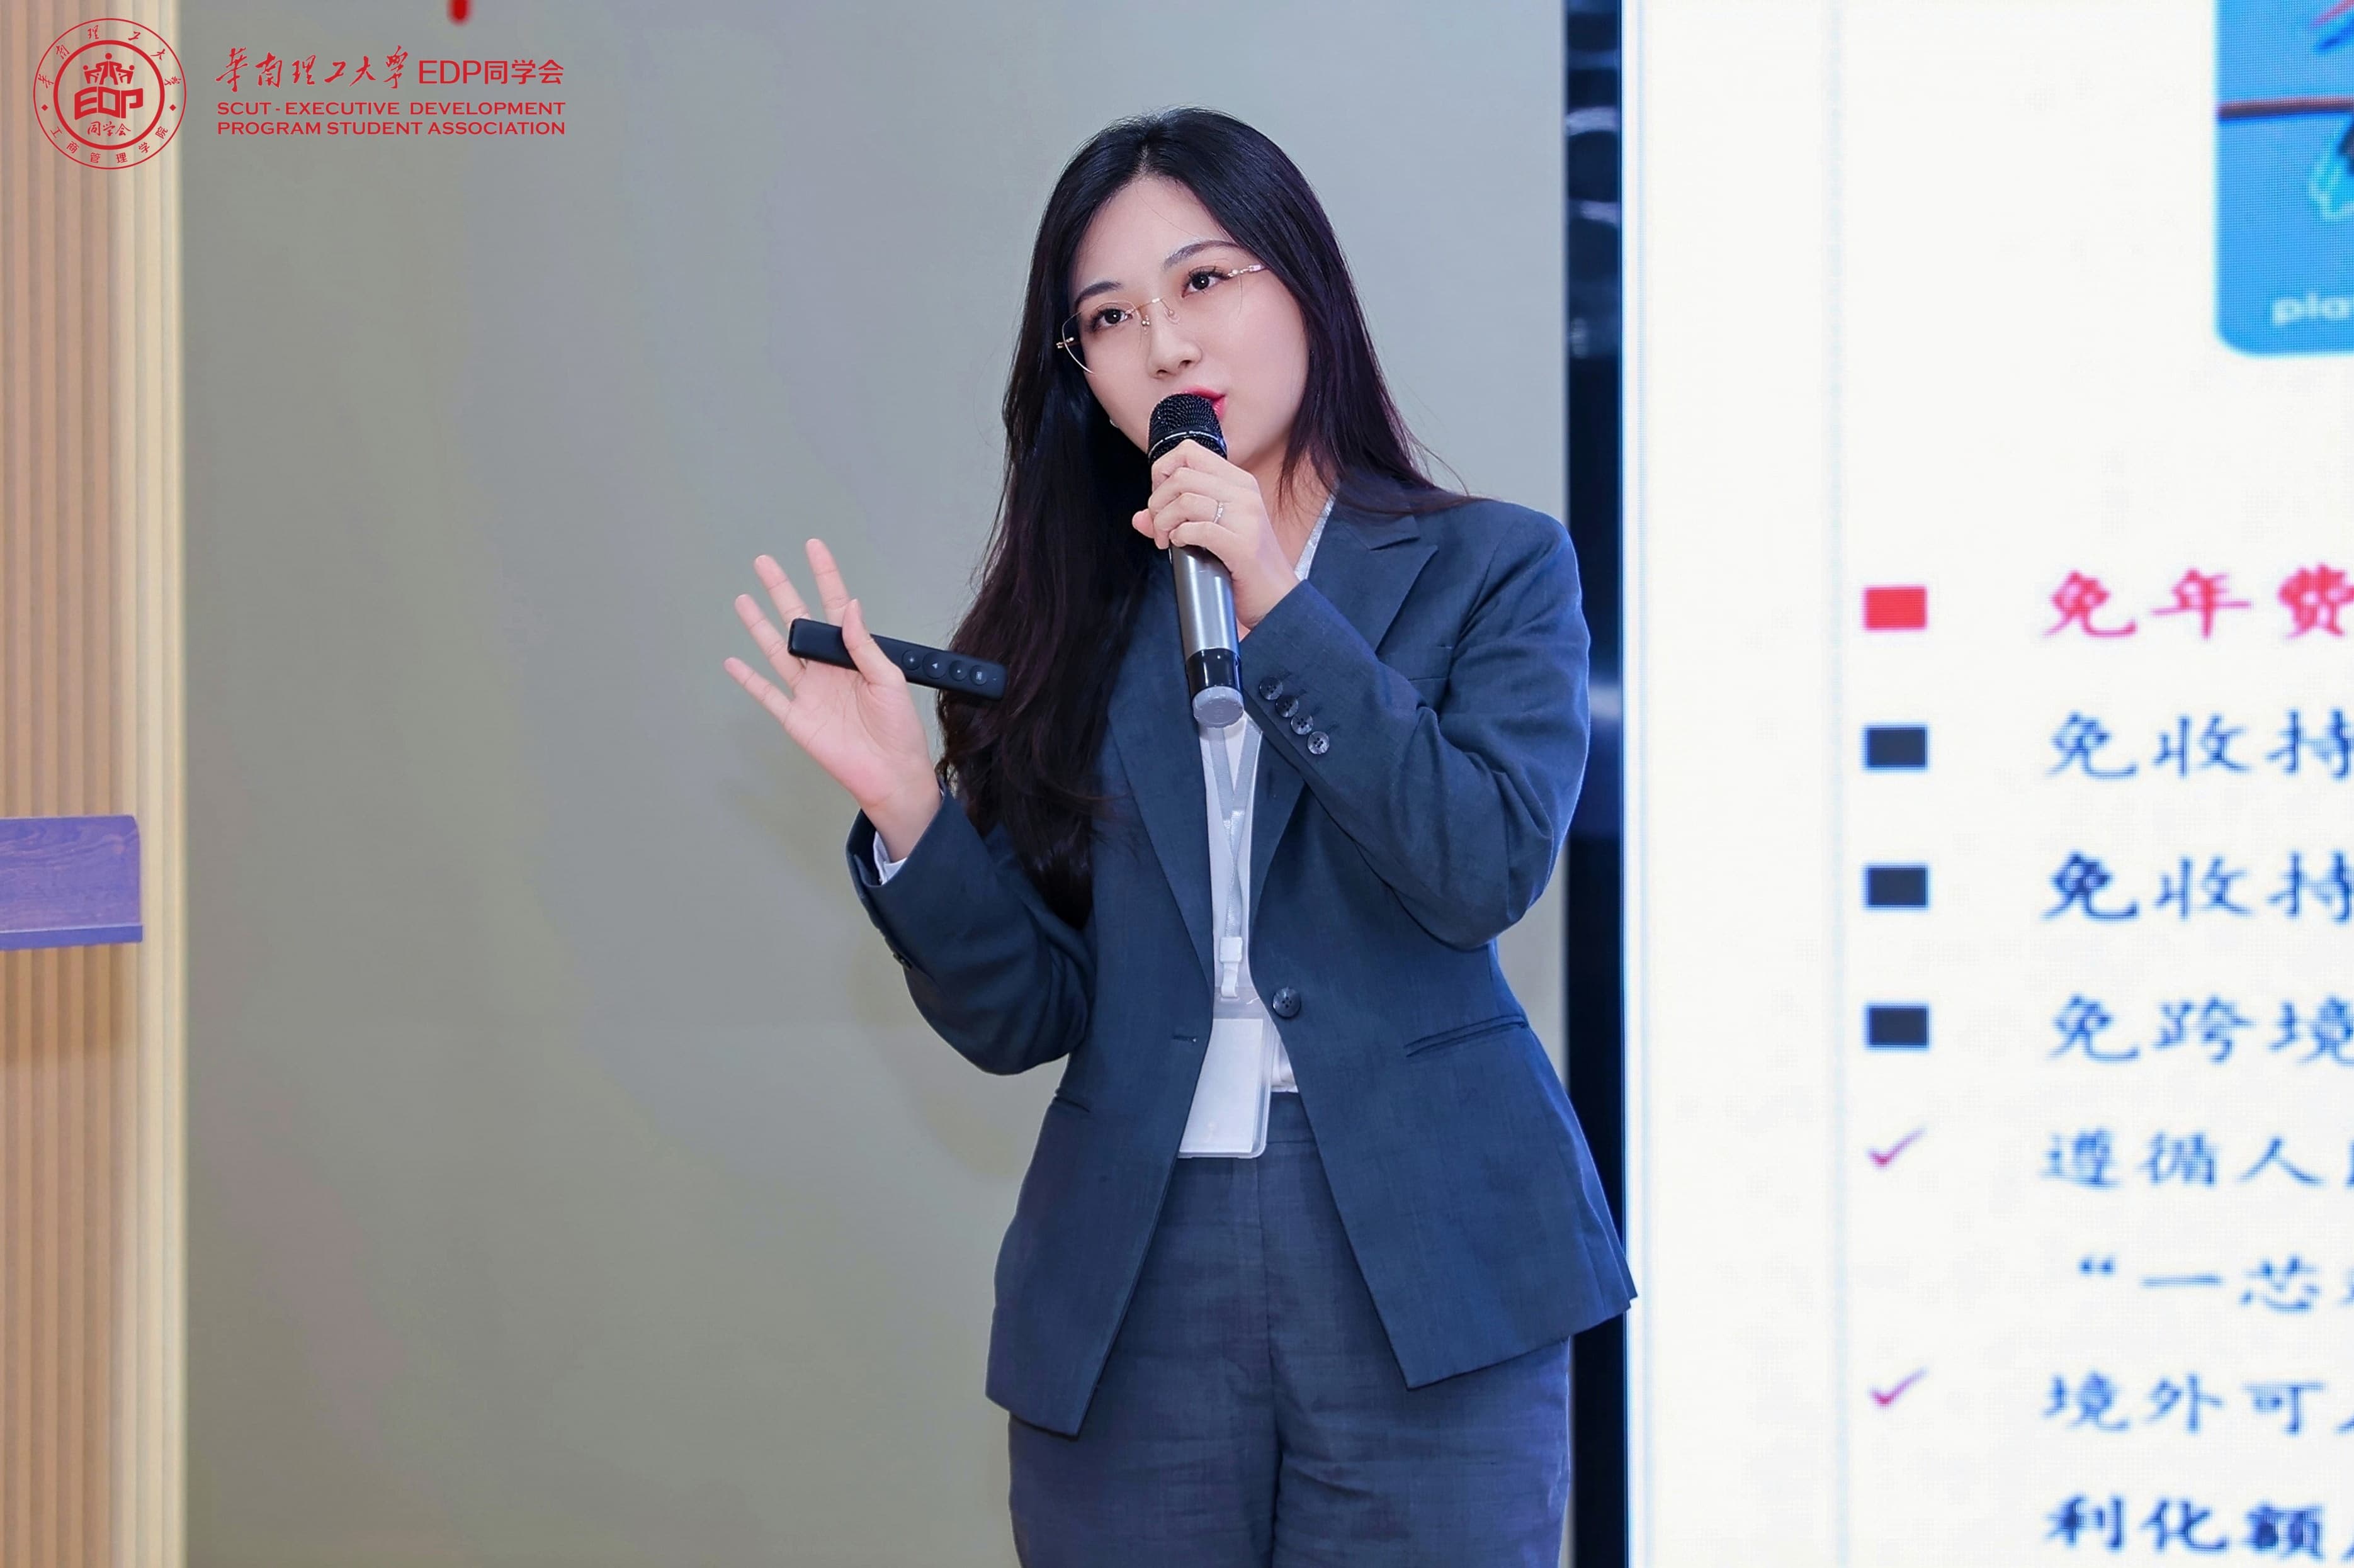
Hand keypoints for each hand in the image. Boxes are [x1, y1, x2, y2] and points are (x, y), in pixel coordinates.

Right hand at [724, 539, 939, 853]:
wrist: (891, 774)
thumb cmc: (899, 729)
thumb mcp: (888, 681)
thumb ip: (865, 645)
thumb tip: (850, 606)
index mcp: (851, 656)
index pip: (834, 607)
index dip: (824, 576)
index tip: (813, 547)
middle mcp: (826, 669)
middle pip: (798, 622)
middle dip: (781, 591)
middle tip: (764, 563)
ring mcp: (809, 692)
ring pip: (777, 652)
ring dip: (759, 626)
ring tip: (743, 600)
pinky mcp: (796, 718)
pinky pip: (768, 695)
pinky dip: (748, 680)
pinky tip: (733, 662)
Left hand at [1131, 441, 1297, 634]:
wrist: (1277, 598)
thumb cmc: (1245, 565)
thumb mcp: (1213, 532)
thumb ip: (1176, 519)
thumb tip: (1139, 518)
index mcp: (1238, 483)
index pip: (1189, 452)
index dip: (1163, 471)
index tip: (1160, 498)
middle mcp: (1244, 494)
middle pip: (1181, 476)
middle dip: (1157, 503)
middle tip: (1159, 527)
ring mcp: (1246, 518)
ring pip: (1185, 500)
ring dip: (1164, 523)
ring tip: (1167, 540)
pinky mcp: (1243, 545)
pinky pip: (1198, 529)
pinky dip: (1180, 537)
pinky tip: (1182, 546)